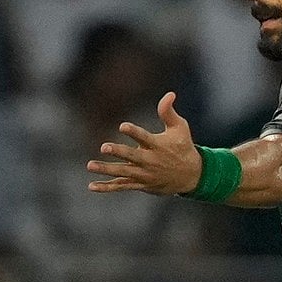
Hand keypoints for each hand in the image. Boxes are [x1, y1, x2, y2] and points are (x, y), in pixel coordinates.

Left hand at [86, 92, 201, 194]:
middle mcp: (151, 160)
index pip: (145, 138)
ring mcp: (145, 174)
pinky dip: (107, 187)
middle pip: (132, 156)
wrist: (191, 176)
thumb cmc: (183, 147)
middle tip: (104, 147)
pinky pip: (122, 186)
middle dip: (119, 152)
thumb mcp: (180, 128)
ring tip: (90, 165)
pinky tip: (92, 185)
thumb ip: (168, 112)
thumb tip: (169, 94)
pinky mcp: (140, 184)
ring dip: (107, 169)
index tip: (122, 126)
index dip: (134, 132)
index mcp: (159, 146)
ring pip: (124, 172)